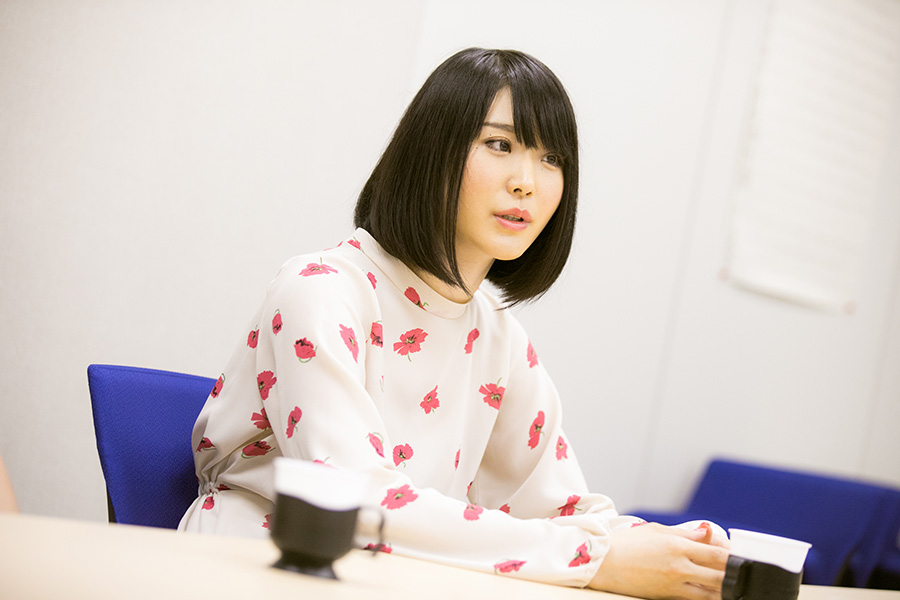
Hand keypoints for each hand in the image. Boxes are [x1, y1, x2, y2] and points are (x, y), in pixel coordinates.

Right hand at [588, 522, 728, 599]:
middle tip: (743, 573)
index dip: (733, 556)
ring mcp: (674, 584)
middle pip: (719, 574)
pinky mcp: (667, 596)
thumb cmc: (625, 543)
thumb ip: (685, 533)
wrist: (602, 563)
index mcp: (677, 545)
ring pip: (711, 592)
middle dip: (734, 574)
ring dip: (725, 590)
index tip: (741, 557)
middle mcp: (679, 565)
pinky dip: (708, 597)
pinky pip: (695, 599)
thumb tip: (707, 532)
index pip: (717, 553)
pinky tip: (715, 595)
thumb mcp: (655, 530)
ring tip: (734, 587)